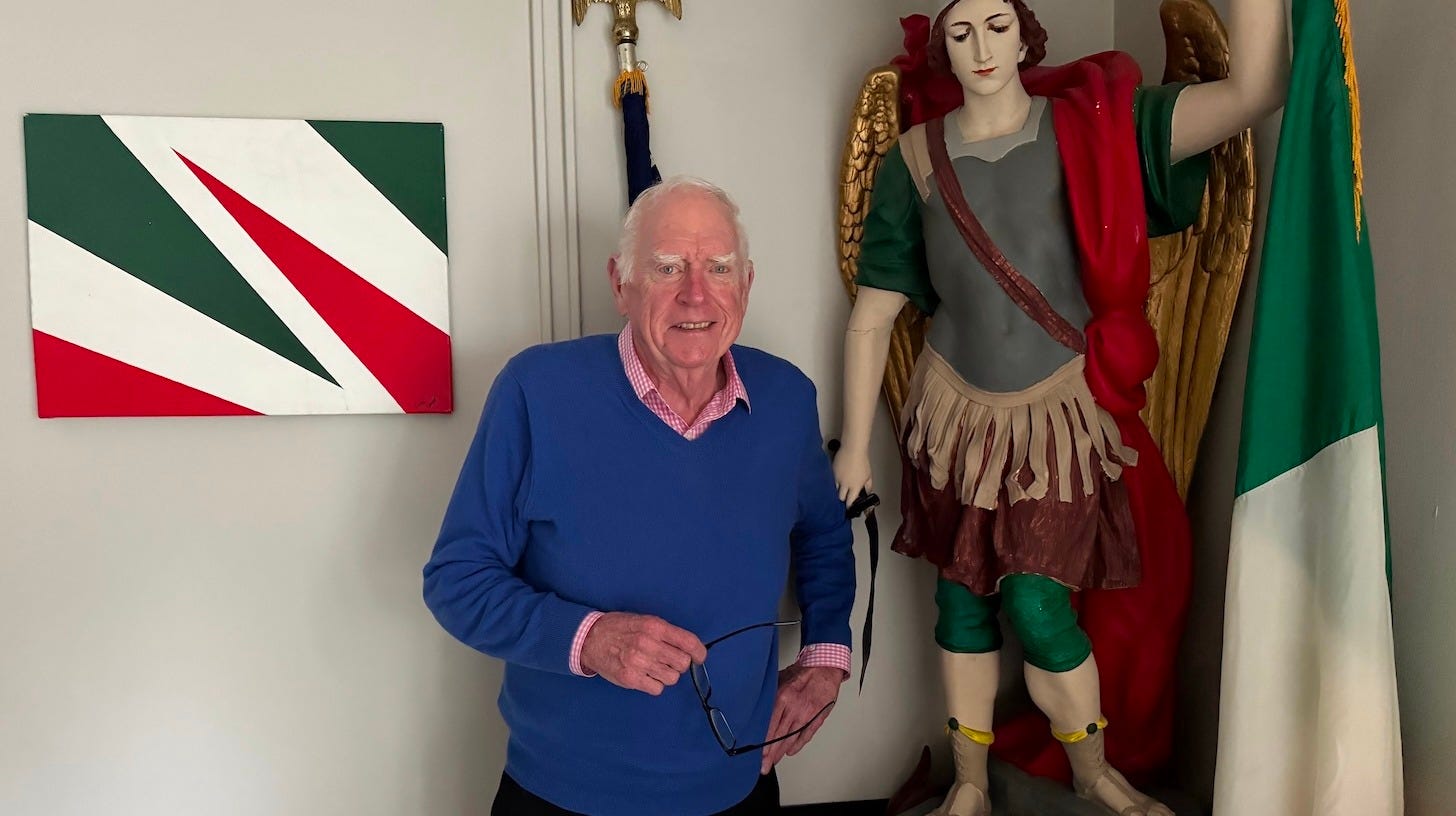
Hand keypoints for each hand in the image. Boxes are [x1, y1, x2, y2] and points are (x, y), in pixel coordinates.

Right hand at [579, 612, 706, 695]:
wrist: (590, 638)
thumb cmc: (620, 628)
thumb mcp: (644, 621)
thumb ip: (666, 633)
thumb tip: (689, 648)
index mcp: (655, 626)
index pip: (688, 642)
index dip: (699, 652)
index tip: (700, 657)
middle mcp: (649, 644)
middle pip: (682, 663)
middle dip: (679, 664)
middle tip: (667, 660)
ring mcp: (639, 662)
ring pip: (672, 678)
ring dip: (666, 675)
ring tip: (653, 667)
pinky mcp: (630, 679)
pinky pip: (657, 689)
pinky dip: (654, 684)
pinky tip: (645, 675)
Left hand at [759, 664, 843, 773]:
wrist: (824, 669)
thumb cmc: (802, 674)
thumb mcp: (780, 679)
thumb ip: (769, 695)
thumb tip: (755, 708)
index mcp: (783, 697)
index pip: (770, 725)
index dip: (763, 741)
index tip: (756, 753)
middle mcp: (794, 708)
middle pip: (779, 736)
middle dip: (770, 753)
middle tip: (762, 766)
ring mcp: (806, 715)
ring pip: (791, 739)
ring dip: (781, 752)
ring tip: (773, 762)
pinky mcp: (817, 719)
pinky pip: (805, 736)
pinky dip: (797, 746)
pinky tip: (789, 752)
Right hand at [831, 446, 872, 504]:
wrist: (853, 449)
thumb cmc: (862, 461)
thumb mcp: (868, 475)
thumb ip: (868, 486)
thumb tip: (868, 493)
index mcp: (855, 486)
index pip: (850, 501)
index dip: (849, 505)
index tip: (849, 505)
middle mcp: (845, 485)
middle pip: (840, 497)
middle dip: (843, 498)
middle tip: (845, 496)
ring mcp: (837, 478)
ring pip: (835, 489)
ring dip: (838, 490)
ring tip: (841, 487)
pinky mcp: (832, 472)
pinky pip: (832, 481)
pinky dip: (834, 482)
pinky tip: (837, 479)